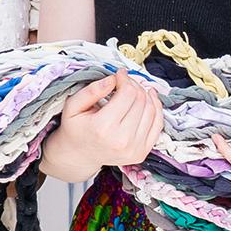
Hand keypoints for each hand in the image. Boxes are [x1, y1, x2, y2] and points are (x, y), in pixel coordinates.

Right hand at [42, 75, 164, 174]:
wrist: (80, 155)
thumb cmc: (76, 128)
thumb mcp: (73, 106)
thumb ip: (91, 91)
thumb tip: (113, 79)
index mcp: (103, 128)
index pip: (127, 94)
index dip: (125, 79)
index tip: (119, 74)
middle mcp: (122, 140)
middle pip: (141, 100)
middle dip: (134, 85)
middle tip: (125, 82)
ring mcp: (134, 149)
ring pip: (152, 110)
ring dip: (145, 95)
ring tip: (135, 90)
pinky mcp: (142, 152)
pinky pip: (158, 124)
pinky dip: (156, 108)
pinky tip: (149, 98)